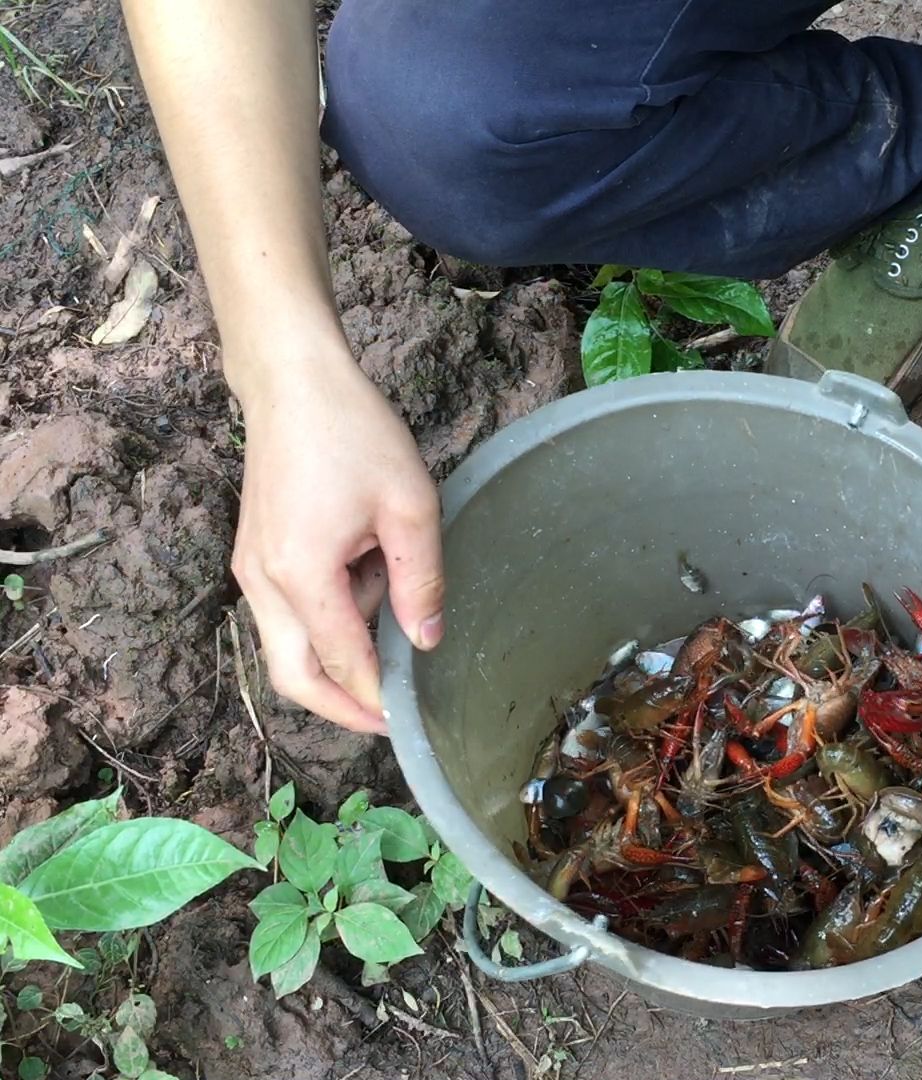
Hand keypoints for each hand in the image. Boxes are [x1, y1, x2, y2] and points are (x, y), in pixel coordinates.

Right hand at [229, 344, 443, 733]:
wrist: (294, 381)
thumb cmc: (353, 432)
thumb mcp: (410, 505)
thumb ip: (420, 580)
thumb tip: (426, 642)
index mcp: (300, 574)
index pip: (340, 662)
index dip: (376, 698)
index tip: (411, 720)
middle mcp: (262, 582)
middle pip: (293, 678)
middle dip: (342, 707)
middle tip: (391, 720)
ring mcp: (250, 570)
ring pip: (285, 650)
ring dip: (337, 657)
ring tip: (392, 612)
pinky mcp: (253, 556)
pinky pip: (285, 615)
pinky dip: (325, 624)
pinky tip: (368, 588)